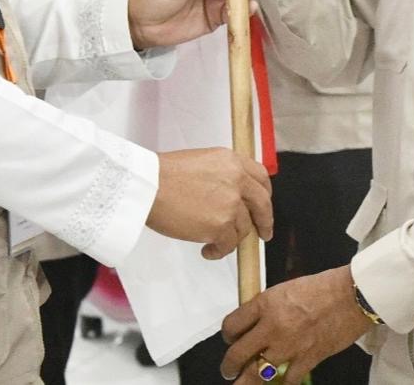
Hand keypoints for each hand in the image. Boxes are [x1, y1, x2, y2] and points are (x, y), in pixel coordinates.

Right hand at [147, 148, 272, 258]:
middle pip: (262, 204)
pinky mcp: (221, 226)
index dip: (265, 194)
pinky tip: (207, 251)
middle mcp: (237, 180)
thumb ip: (223, 175)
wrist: (148, 185)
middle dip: (264, 221)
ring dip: (231, 238)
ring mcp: (231, 204)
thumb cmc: (164, 174)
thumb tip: (231, 196)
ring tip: (214, 242)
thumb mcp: (202, 162)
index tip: (263, 206)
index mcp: (232, 161)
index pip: (261, 177)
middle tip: (263, 233)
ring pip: (243, 228)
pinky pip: (228, 245)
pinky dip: (219, 251)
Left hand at [221, 267, 371, 382]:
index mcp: (265, 303)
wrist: (351, 296)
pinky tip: (277, 383)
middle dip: (228, 366)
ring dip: (246, 382)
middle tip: (228, 370)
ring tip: (242, 383)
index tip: (229, 338)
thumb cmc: (322, 287)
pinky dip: (280, 383)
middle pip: (238, 354)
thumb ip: (267, 307)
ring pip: (256, 374)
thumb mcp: (285, 289)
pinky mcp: (307, 360)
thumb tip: (255, 323)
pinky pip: (286, 381)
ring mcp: (289, 346)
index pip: (232, 324)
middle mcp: (272, 326)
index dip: (227, 334)